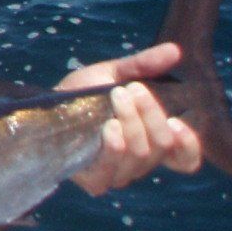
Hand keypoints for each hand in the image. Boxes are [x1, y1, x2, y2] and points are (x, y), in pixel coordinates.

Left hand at [58, 43, 201, 195]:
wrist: (42, 107)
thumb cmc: (81, 94)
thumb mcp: (112, 73)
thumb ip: (143, 65)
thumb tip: (175, 50)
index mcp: (150, 140)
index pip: (185, 159)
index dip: (189, 145)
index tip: (179, 121)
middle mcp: (139, 161)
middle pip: (161, 146)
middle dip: (151, 114)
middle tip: (132, 89)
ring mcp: (118, 173)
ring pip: (141, 154)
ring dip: (132, 122)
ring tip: (116, 96)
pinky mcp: (95, 180)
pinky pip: (114, 171)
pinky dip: (115, 146)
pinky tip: (109, 126)